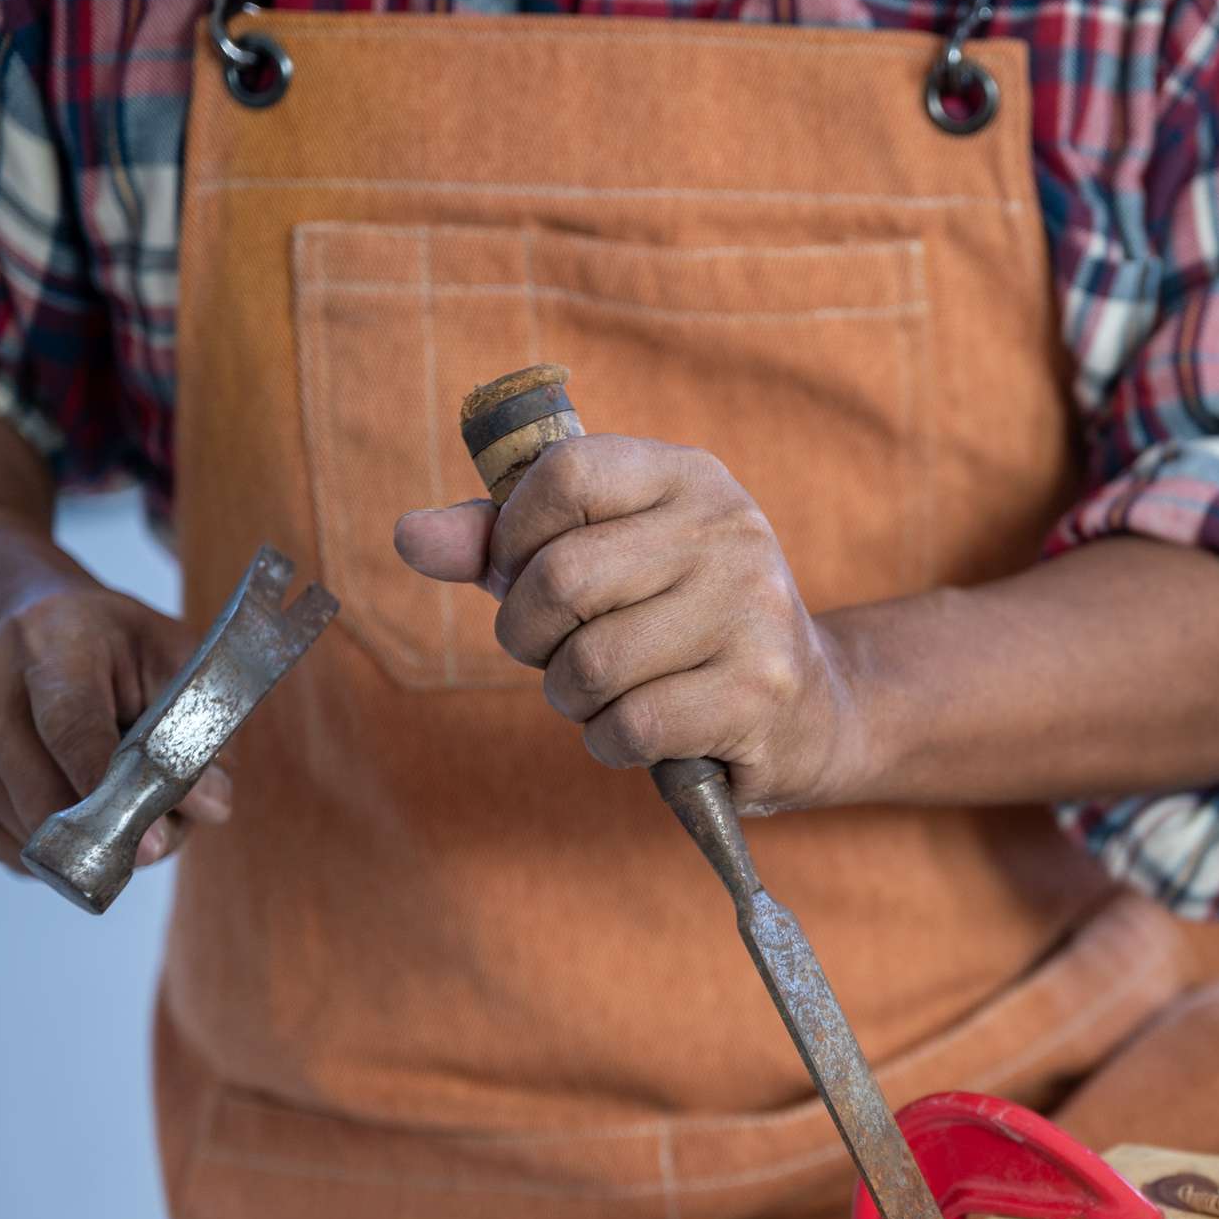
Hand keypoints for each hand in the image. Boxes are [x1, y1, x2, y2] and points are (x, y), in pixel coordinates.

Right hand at [0, 583, 231, 872]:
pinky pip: (12, 850)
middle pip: (42, 793)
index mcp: (48, 644)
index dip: (111, 788)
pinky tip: (83, 809)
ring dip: (90, 844)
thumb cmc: (114, 648)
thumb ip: (198, 726)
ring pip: (28, 832)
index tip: (152, 840)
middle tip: (164, 840)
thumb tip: (210, 805)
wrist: (29, 631)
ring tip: (128, 807)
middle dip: (111, 834)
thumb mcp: (170, 656)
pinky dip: (60, 850)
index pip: (70, 727)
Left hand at [394, 435, 865, 811]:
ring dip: (570, 697)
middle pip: (561, 578)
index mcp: (690, 477)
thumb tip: (409, 537)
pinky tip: (640, 731)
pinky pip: (627, 726)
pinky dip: (608, 742)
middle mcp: (730, 532)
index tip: (523, 575)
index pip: (563, 475)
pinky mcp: (757, 694)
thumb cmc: (678, 625)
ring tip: (605, 694)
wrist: (809, 707)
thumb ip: (504, 545)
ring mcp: (752, 613)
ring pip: (590, 663)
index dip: (514, 536)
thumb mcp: (602, 560)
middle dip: (529, 636)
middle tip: (556, 653)